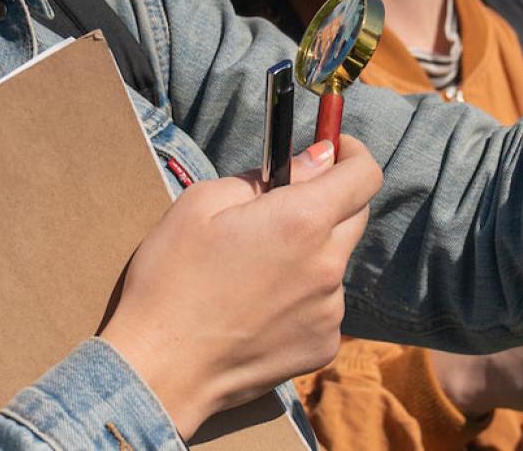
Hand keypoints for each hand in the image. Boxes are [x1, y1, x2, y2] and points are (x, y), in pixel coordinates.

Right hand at [100, 135, 381, 439]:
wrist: (157, 372)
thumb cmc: (171, 278)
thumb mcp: (204, 202)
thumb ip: (268, 176)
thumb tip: (318, 159)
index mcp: (303, 220)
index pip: (365, 174)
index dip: (352, 155)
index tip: (333, 150)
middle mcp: (328, 264)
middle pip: (356, 214)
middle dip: (330, 200)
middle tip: (283, 208)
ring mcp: (330, 310)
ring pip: (337, 260)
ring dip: (314, 251)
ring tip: (259, 268)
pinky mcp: (323, 345)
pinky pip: (326, 303)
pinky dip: (305, 295)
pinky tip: (260, 306)